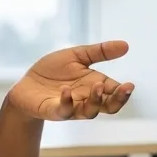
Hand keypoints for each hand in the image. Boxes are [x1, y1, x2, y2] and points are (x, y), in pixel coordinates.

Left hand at [5, 41, 134, 120]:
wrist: (27, 84)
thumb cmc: (53, 72)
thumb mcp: (77, 56)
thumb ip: (100, 52)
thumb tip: (126, 45)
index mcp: (94, 86)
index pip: (114, 92)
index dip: (123, 91)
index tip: (129, 85)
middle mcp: (86, 99)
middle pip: (109, 107)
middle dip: (119, 100)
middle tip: (125, 89)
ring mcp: (71, 107)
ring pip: (90, 111)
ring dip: (96, 100)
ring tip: (98, 86)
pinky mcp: (54, 110)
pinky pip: (64, 110)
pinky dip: (67, 101)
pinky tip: (67, 89)